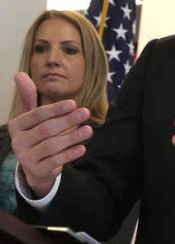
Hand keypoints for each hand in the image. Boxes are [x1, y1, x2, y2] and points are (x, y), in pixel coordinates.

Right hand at [8, 72, 91, 196]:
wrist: (34, 166)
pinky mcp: (37, 170)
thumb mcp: (30, 116)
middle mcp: (18, 142)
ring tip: (89, 130)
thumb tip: (20, 73)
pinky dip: (69, 155)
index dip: (55, 109)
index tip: (73, 103)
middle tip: (86, 112)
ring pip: (52, 146)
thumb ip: (28, 96)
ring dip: (72, 137)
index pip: (36, 115)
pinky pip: (55, 161)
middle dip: (67, 120)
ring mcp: (26, 157)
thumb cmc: (35, 134)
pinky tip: (82, 148)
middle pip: (46, 130)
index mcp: (15, 125)